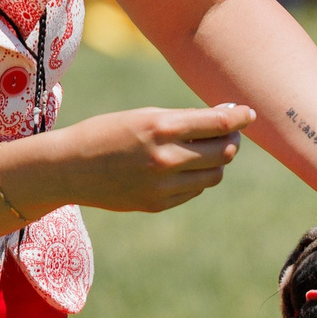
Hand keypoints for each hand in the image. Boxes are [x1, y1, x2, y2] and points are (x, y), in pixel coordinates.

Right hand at [21, 103, 254, 213]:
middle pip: (224, 152)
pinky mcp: (158, 204)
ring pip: (213, 175)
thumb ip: (183, 119)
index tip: (247, 113)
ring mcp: (162, 186)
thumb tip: (224, 118)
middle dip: (231, 140)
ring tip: (202, 150)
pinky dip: (195, 177)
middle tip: (228, 132)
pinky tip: (180, 167)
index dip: (239, 117)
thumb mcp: (143, 116)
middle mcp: (165, 159)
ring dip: (216, 161)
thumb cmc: (106, 133)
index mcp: (161, 128)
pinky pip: (193, 191)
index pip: (218, 124)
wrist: (69, 168)